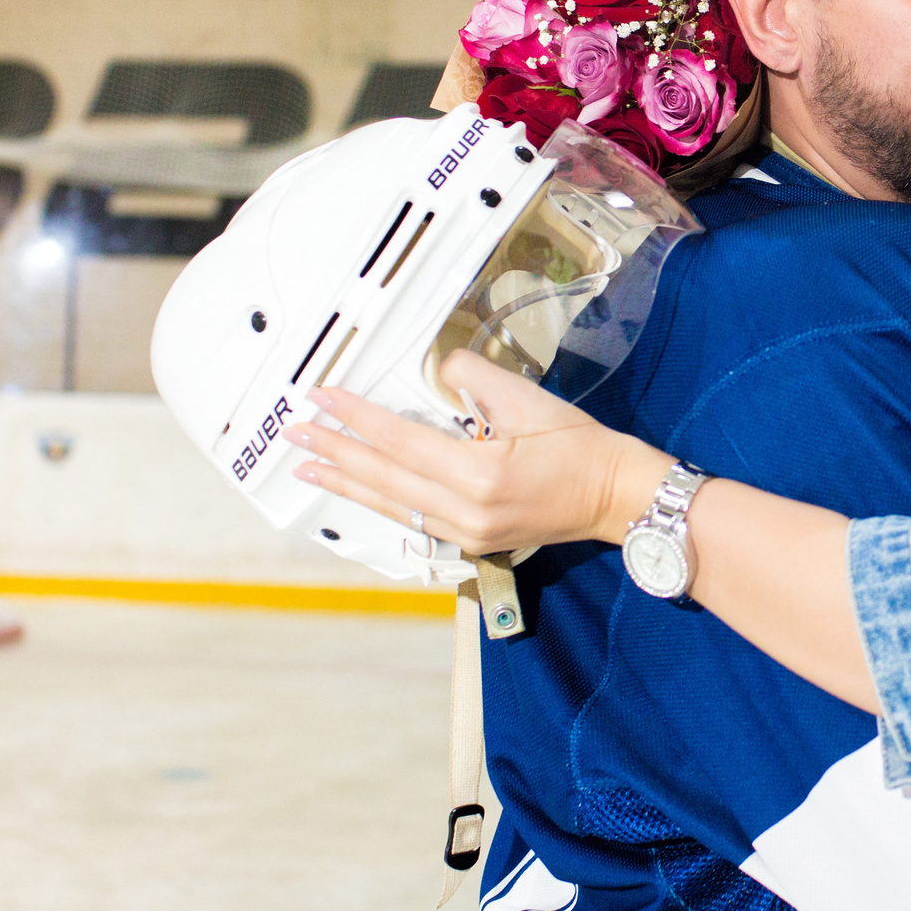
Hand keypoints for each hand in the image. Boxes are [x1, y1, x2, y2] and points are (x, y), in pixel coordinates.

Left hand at [286, 348, 672, 555]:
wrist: (613, 497)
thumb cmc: (579, 448)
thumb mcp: (529, 399)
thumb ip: (474, 378)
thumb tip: (435, 370)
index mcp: (477, 473)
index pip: (397, 440)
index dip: (355, 417)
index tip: (322, 397)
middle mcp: (465, 510)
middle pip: (383, 477)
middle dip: (334, 452)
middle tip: (297, 433)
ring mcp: (466, 532)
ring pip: (391, 505)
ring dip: (346, 484)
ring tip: (310, 468)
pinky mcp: (472, 540)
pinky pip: (412, 520)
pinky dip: (380, 502)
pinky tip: (359, 491)